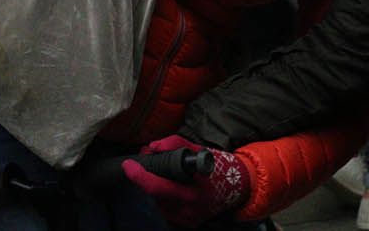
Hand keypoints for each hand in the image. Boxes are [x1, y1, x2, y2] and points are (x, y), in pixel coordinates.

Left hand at [122, 135, 248, 225]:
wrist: (240, 188)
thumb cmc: (219, 167)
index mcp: (193, 194)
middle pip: (154, 195)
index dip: (140, 176)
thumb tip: (153, 146)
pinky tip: (173, 187)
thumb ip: (176, 145)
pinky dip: (164, 196)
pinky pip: (165, 208)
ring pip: (158, 202)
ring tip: (167, 175)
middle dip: (147, 178)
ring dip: (157, 187)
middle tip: (147, 162)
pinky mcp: (185, 224)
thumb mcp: (200, 151)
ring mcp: (186, 221)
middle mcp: (188, 212)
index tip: (128, 165)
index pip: (158, 187)